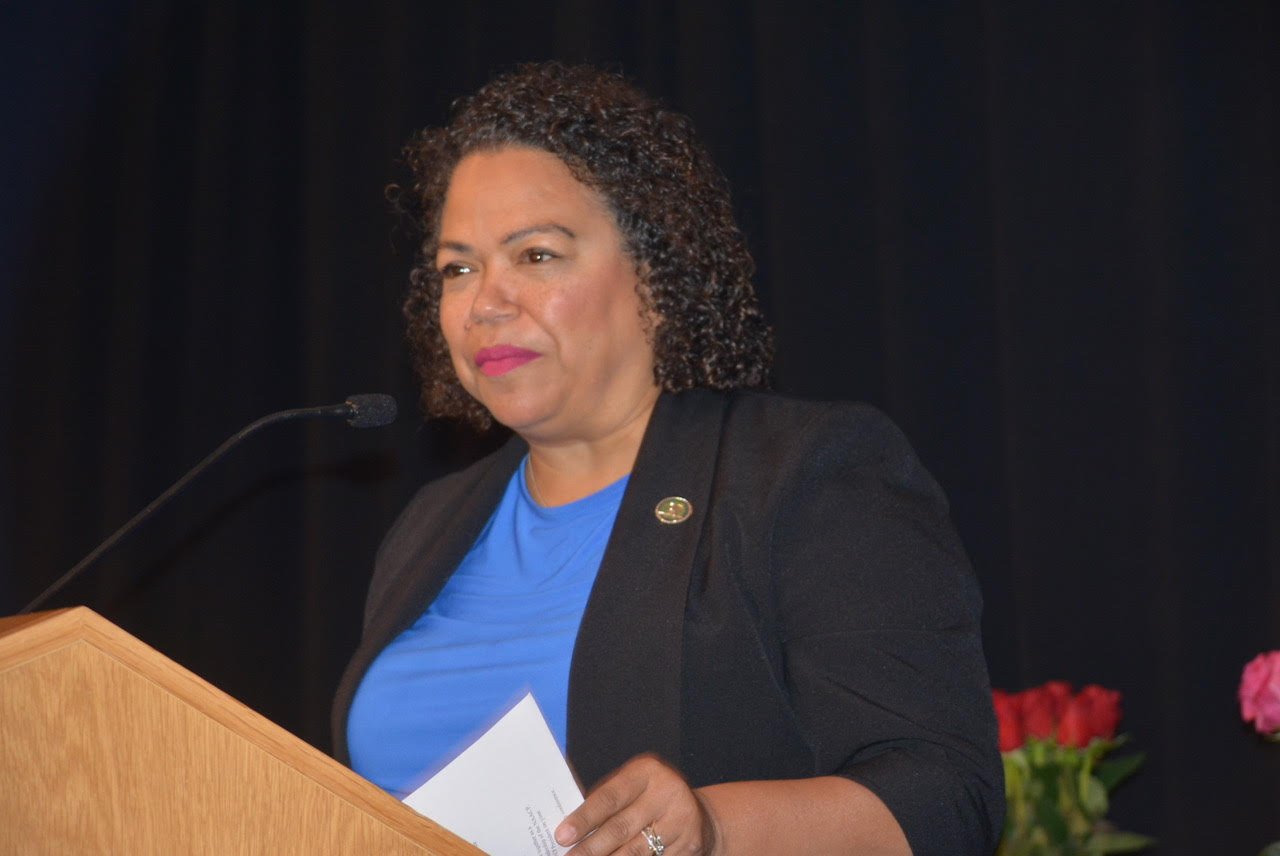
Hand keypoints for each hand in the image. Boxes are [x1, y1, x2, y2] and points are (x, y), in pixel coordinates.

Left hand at [555, 754, 718, 854]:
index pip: (609, 797)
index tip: (562, 836)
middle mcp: (666, 792)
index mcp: (646, 771)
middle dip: (591, 848)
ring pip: (636, 851)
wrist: (696, 813)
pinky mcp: (690, 844)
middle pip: (620, 828)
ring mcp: (681, 819)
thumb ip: (606, 803)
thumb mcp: (632, 788)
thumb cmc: (650, 799)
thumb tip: (571, 829)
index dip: (584, 819)